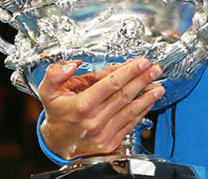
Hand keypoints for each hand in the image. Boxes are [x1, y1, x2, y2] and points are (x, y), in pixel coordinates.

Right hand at [39, 58, 164, 159]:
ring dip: (148, 97)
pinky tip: (150, 101)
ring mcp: (104, 132)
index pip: (110, 84)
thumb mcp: (48, 92)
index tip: (142, 62)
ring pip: (131, 110)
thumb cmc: (58, 114)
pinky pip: (131, 123)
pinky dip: (142, 111)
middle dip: (143, 80)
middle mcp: (94, 120)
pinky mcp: (111, 141)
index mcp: (81, 105)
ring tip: (159, 86)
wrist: (58, 144)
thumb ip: (55, 74)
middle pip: (124, 95)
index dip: (129, 72)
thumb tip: (73, 64)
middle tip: (155, 69)